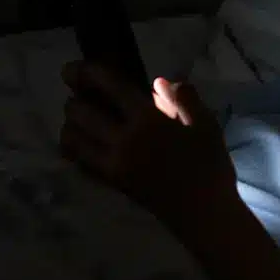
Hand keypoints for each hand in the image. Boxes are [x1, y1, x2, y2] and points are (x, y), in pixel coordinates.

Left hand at [59, 60, 237, 218]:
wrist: (203, 212)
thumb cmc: (209, 165)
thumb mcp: (206, 124)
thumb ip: (184, 99)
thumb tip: (161, 81)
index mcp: (148, 119)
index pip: (111, 88)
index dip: (89, 73)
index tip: (75, 67)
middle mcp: (124, 139)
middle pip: (83, 113)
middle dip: (74, 99)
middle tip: (76, 92)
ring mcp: (114, 162)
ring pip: (75, 139)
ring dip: (70, 124)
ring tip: (78, 118)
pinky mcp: (112, 181)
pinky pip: (81, 162)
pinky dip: (74, 150)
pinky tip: (81, 144)